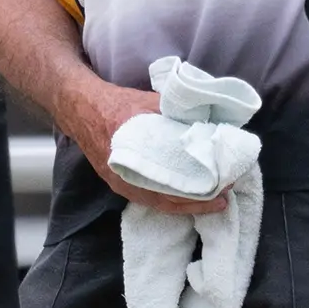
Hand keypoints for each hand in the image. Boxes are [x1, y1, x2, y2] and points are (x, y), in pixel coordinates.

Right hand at [68, 81, 228, 216]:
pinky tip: (188, 194)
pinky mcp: (120, 183)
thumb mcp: (149, 104)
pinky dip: (171, 198)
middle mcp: (127, 179)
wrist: (82, 107)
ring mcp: (122, 184)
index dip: (202, 193)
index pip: (174, 189)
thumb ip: (177, 116)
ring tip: (213, 198)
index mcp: (135, 160)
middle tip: (226, 193)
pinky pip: (150, 198)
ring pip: (160, 203)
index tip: (225, 188)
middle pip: (170, 201)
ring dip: (187, 202)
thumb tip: (210, 125)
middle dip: (200, 200)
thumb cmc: (116, 105)